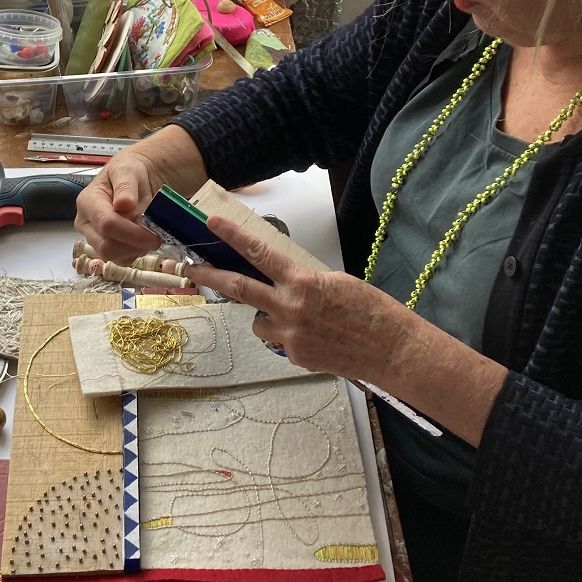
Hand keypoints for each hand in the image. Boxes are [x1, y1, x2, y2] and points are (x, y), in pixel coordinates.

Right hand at [74, 125, 206, 262]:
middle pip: (107, 246)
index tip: (154, 234)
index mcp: (88, 202)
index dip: (131, 233)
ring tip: (150, 233)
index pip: (106, 225)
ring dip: (137, 249)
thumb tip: (123, 205)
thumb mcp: (128, 170)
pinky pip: (121, 260)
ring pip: (114, 257)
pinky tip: (144, 238)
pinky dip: (136, 252)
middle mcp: (86, 223)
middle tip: (157, 236)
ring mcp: (94, 238)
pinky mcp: (106, 248)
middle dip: (135, 244)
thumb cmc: (129, 172)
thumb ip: (126, 186)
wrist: (134, 179)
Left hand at [175, 214, 416, 384]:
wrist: (392, 350)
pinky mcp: (295, 357)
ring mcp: (290, 336)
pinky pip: (280, 342)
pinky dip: (291, 337)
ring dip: (267, 317)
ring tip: (299, 320)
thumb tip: (281, 281)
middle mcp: (290, 307)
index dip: (233, 237)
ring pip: (258, 322)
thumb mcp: (335, 281)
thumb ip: (302, 280)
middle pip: (238, 288)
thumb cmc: (372, 311)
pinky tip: (319, 339)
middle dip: (210, 276)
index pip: (259, 253)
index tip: (212, 224)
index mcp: (302, 281)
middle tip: (189, 268)